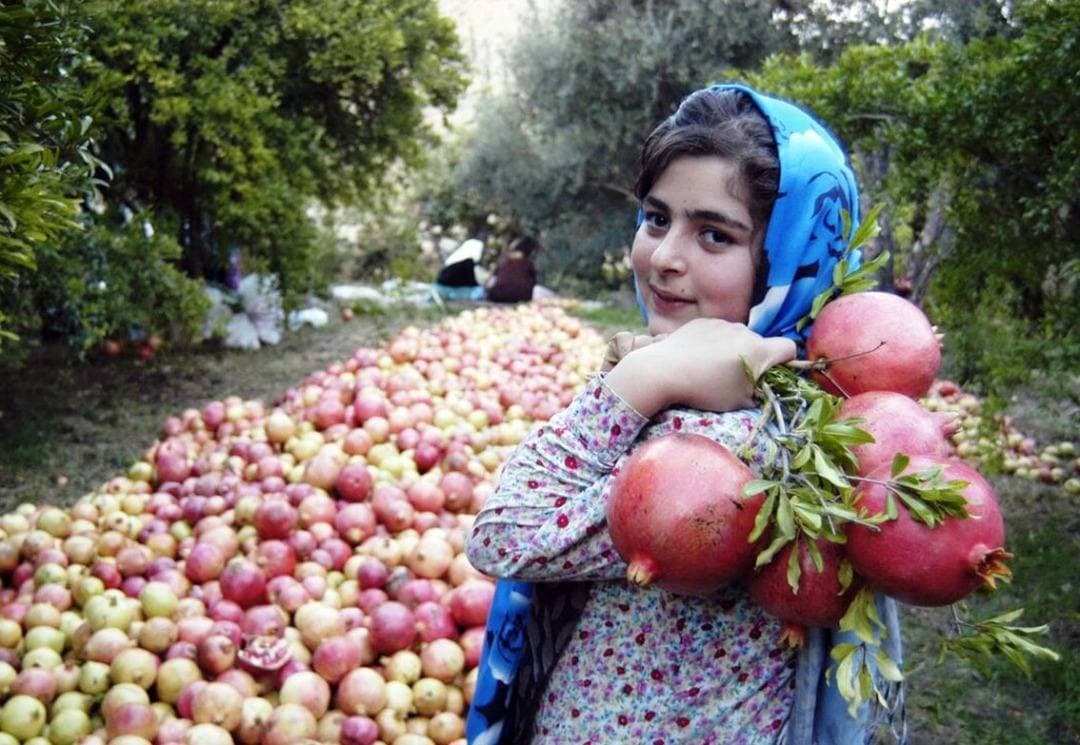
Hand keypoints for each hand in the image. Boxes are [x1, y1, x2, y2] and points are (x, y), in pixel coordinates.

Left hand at [604, 318, 795, 415]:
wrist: (663, 370)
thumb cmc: (705, 390)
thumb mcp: (739, 401)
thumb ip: (760, 392)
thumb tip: (766, 388)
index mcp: (758, 350)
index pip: (789, 348)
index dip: (787, 361)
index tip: (774, 373)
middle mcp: (744, 330)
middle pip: (760, 343)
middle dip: (755, 358)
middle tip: (736, 378)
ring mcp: (722, 323)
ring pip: (738, 337)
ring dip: (733, 349)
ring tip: (712, 368)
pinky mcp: (703, 321)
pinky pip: (718, 331)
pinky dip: (714, 342)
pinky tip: (698, 357)